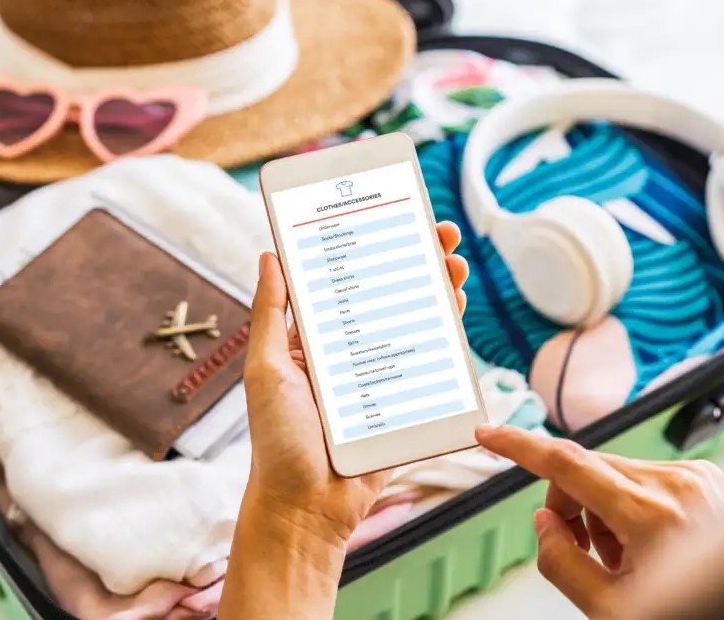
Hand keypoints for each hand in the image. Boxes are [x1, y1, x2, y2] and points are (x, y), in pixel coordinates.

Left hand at [242, 222, 468, 545]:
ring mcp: (379, 377)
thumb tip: (269, 254)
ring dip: (436, 291)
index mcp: (312, 341)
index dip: (367, 246)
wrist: (307, 509)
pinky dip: (447, 337)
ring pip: (414, 323)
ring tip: (454, 264)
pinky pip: (430, 364)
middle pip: (387, 295)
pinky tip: (456, 310)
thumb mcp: (267, 370)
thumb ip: (271, 314)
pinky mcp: (404, 403)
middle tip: (442, 231)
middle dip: (415, 260)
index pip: (344, 281)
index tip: (389, 214)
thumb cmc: (277, 441)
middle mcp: (347, 354)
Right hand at [475, 425, 723, 618]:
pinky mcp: (705, 477)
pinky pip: (643, 477)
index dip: (518, 447)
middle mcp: (676, 484)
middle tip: (582, 551)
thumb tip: (545, 522)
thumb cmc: (694, 617)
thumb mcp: (610, 611)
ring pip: (612, 473)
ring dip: (602, 510)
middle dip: (570, 508)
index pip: (566, 463)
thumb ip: (561, 563)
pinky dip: (630, 505)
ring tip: (624, 559)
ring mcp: (695, 477)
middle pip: (585, 470)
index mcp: (651, 515)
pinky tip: (647, 544)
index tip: (489, 434)